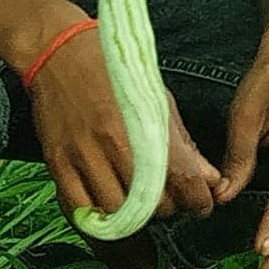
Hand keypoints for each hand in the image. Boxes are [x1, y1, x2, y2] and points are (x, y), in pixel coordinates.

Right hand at [27, 19, 224, 224]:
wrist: (60, 50)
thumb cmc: (113, 72)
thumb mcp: (156, 99)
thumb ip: (182, 144)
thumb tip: (210, 179)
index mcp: (144, 122)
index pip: (183, 180)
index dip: (198, 201)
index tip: (200, 204)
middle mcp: (114, 142)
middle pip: (152, 204)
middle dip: (166, 207)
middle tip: (166, 198)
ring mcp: (83, 154)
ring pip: (117, 213)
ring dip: (132, 217)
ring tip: (136, 203)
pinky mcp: (57, 163)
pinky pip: (80, 210)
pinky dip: (97, 218)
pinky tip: (106, 207)